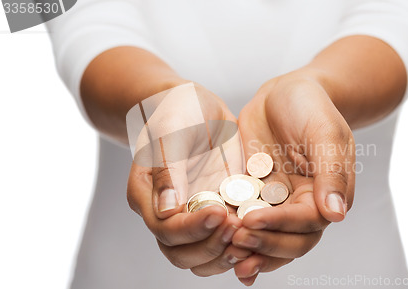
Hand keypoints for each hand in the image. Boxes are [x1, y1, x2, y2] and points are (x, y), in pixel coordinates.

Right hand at [127, 82, 250, 275]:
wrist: (197, 107)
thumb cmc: (177, 113)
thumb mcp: (170, 133)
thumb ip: (167, 170)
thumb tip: (167, 211)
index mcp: (147, 197)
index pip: (165, 230)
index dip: (192, 228)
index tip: (219, 212)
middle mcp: (168, 214)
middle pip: (182, 254)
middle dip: (211, 247)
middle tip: (238, 227)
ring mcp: (194, 216)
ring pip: (204, 257)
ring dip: (227, 254)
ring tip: (251, 236)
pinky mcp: (219, 211)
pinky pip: (226, 241)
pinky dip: (242, 244)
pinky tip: (260, 233)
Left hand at [233, 69, 355, 284]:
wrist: (284, 93)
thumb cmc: (310, 107)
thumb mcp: (325, 133)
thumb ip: (332, 172)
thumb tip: (336, 214)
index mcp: (325, 194)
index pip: (307, 224)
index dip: (280, 226)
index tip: (252, 221)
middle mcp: (301, 205)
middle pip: (288, 241)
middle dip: (263, 244)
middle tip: (235, 240)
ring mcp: (276, 203)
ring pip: (266, 238)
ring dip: (249, 249)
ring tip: (224, 255)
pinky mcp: (253, 196)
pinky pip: (244, 220)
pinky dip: (233, 233)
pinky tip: (215, 242)